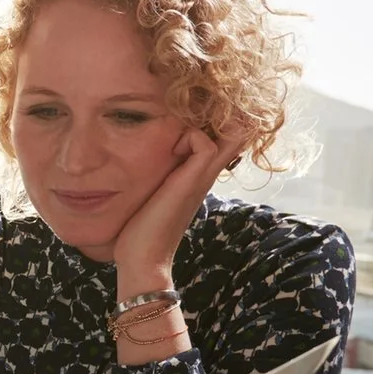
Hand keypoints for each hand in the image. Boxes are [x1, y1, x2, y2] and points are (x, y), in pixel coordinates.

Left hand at [112, 125, 244, 287]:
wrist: (143, 259)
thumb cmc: (140, 231)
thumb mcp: (151, 195)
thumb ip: (154, 178)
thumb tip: (138, 162)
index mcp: (196, 177)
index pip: (222, 140)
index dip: (214, 122)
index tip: (189, 118)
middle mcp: (204, 176)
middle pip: (234, 135)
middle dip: (221, 117)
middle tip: (194, 113)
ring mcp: (201, 179)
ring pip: (227, 135)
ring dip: (203, 123)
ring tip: (177, 134)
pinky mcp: (192, 182)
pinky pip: (206, 144)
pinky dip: (191, 136)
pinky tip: (172, 146)